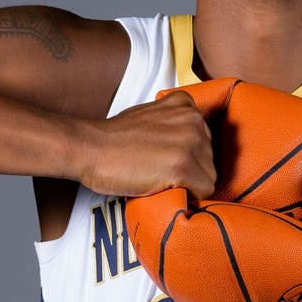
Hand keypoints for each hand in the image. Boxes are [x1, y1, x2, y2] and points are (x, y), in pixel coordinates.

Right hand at [78, 91, 215, 198]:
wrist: (92, 148)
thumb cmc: (116, 138)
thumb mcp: (152, 115)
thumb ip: (174, 122)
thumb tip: (190, 145)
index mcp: (186, 105)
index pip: (205, 140)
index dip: (188, 155)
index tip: (168, 158)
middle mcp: (193, 121)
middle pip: (209, 159)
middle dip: (190, 170)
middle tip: (160, 169)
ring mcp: (189, 143)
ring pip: (209, 176)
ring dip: (188, 183)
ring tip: (160, 177)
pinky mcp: (183, 166)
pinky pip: (204, 191)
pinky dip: (188, 195)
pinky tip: (164, 186)